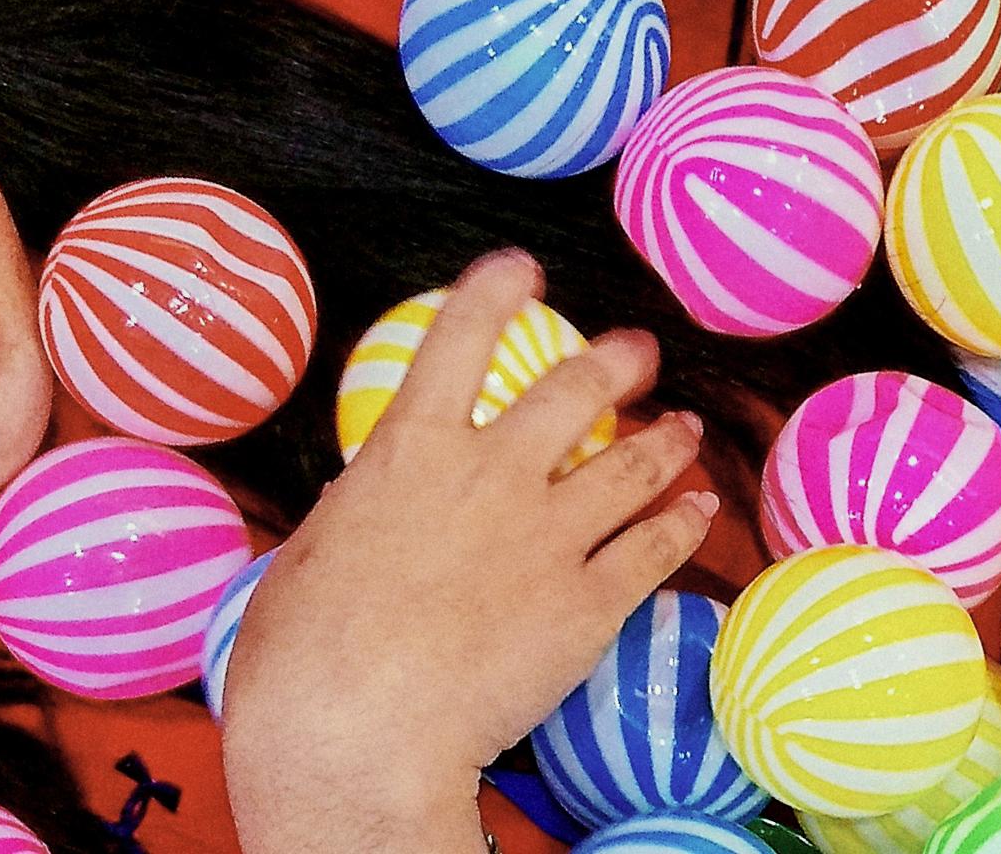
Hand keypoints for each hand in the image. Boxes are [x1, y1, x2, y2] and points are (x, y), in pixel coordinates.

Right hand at [220, 250, 715, 841]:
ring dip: (664, 439)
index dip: (496, 291)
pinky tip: (699, 511)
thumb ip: (366, 514)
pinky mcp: (589, 605)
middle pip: (574, 391)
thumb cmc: (302, 656)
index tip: (523, 268)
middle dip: (615, 360)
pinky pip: (654, 549)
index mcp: (410, 453)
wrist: (356, 732)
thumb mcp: (312, 555)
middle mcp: (491, 477)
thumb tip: (376, 507)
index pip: (459, 340)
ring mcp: (548, 537)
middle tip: (637, 350)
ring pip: (632, 466)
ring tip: (683, 426)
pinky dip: (683, 523)